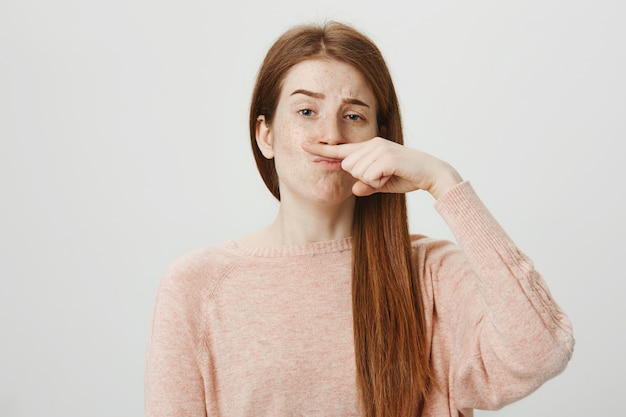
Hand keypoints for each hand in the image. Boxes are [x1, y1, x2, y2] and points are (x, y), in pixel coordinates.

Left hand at [302, 137, 462, 198]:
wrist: (432, 173)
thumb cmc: (408, 176)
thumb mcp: (383, 184)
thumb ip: (367, 186)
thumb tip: (354, 190)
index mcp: (370, 147)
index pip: (342, 150)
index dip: (323, 150)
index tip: (305, 147)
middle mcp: (372, 144)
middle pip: (348, 166)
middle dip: (362, 177)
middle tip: (383, 176)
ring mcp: (378, 149)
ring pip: (357, 172)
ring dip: (372, 181)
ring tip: (389, 175)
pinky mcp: (385, 157)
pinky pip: (369, 177)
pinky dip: (379, 182)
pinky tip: (392, 176)